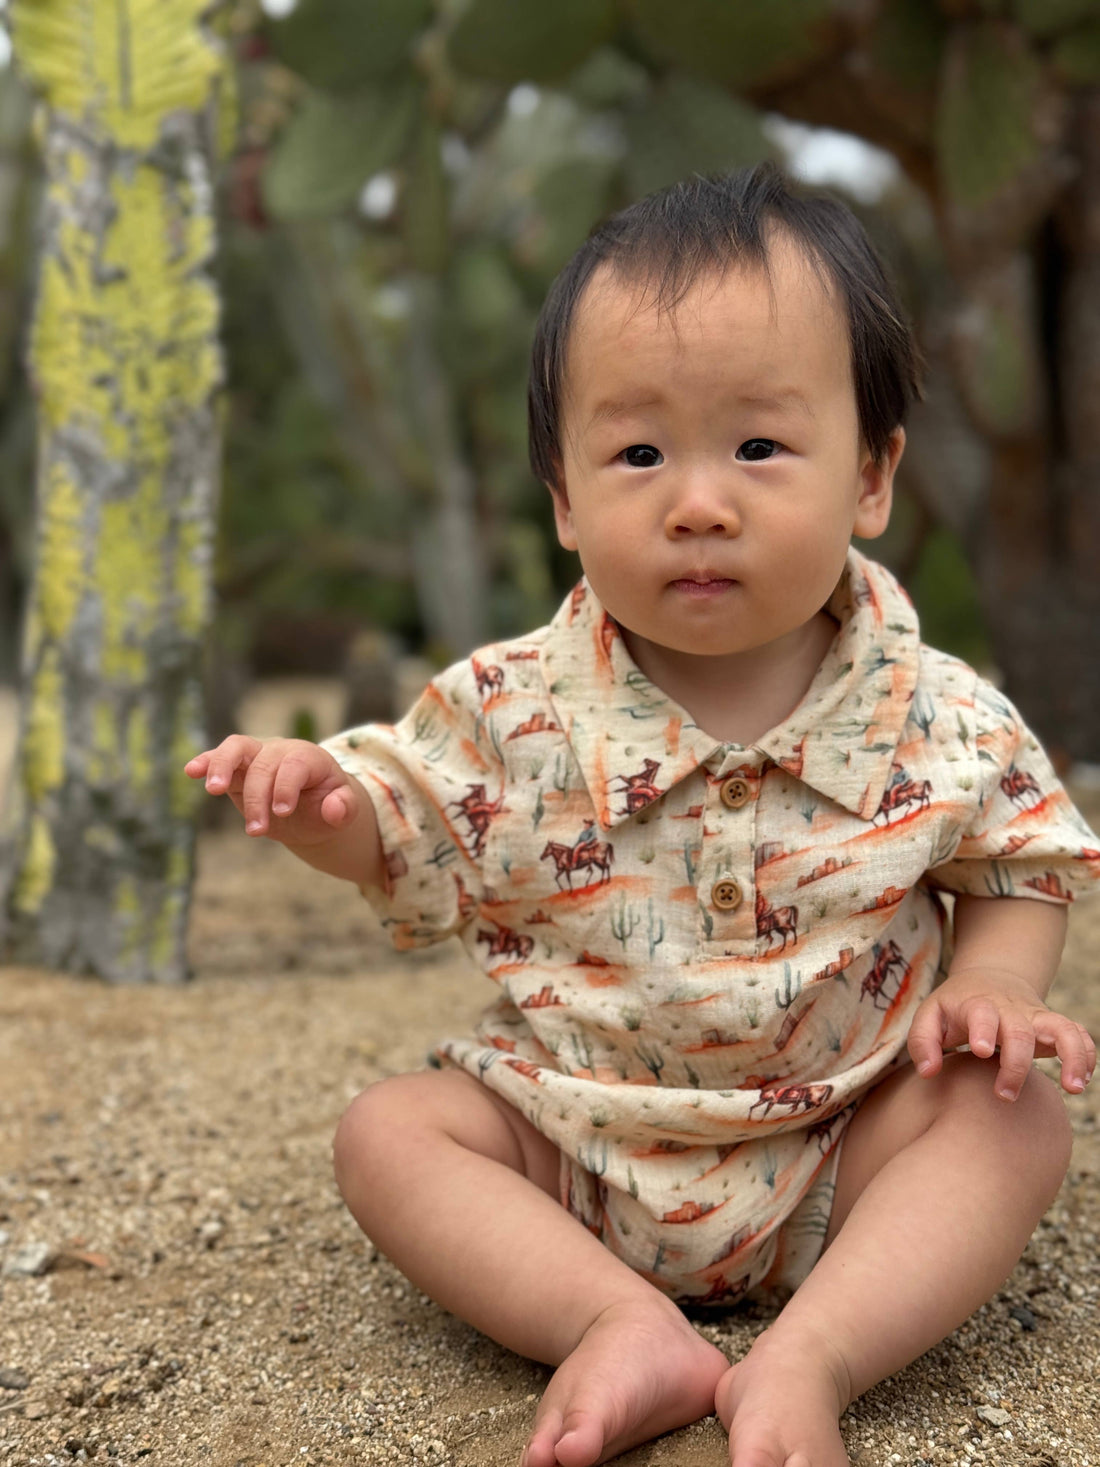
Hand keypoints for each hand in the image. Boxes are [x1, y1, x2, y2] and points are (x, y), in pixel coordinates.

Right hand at [184, 736, 360, 847]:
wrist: (310, 808)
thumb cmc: (327, 806)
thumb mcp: (342, 811)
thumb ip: (345, 808)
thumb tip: (335, 809)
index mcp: (309, 757)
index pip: (294, 765)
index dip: (285, 786)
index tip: (282, 812)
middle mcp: (281, 751)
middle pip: (263, 763)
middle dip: (257, 797)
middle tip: (257, 831)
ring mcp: (257, 757)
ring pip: (237, 748)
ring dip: (223, 767)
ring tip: (213, 790)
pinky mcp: (237, 770)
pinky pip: (219, 759)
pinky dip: (205, 762)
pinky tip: (191, 771)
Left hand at [907, 968, 1095, 1101]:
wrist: (990, 979)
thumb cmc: (955, 1006)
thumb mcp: (930, 1014)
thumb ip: (923, 1041)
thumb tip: (929, 1072)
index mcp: (977, 1004)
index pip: (982, 1013)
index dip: (984, 1030)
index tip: (982, 1051)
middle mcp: (1010, 1009)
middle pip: (1021, 1031)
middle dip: (1017, 1063)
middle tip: (1004, 1094)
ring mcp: (1035, 1016)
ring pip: (1062, 1028)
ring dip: (1072, 1055)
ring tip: (1073, 1088)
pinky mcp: (1053, 1025)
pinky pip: (1078, 1035)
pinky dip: (1086, 1054)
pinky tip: (1081, 1081)